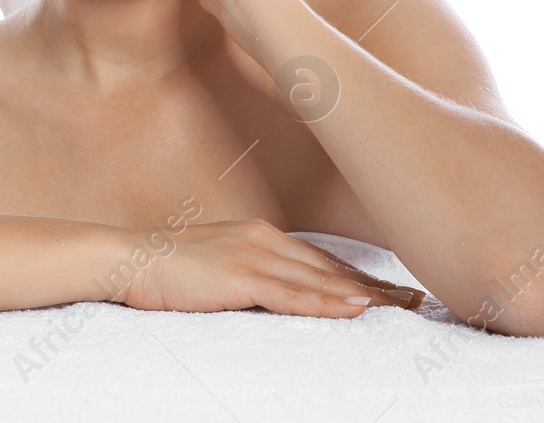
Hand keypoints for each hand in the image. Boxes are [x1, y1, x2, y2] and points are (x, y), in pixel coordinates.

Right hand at [116, 218, 424, 317]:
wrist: (125, 259)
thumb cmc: (164, 268)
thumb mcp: (215, 267)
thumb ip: (249, 276)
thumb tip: (275, 296)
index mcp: (259, 235)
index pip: (321, 260)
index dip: (359, 276)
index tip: (395, 290)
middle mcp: (263, 239)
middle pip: (332, 267)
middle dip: (377, 285)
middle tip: (418, 300)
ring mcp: (252, 255)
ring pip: (320, 279)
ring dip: (365, 295)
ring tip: (403, 308)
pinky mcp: (239, 275)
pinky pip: (291, 293)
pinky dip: (326, 301)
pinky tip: (354, 308)